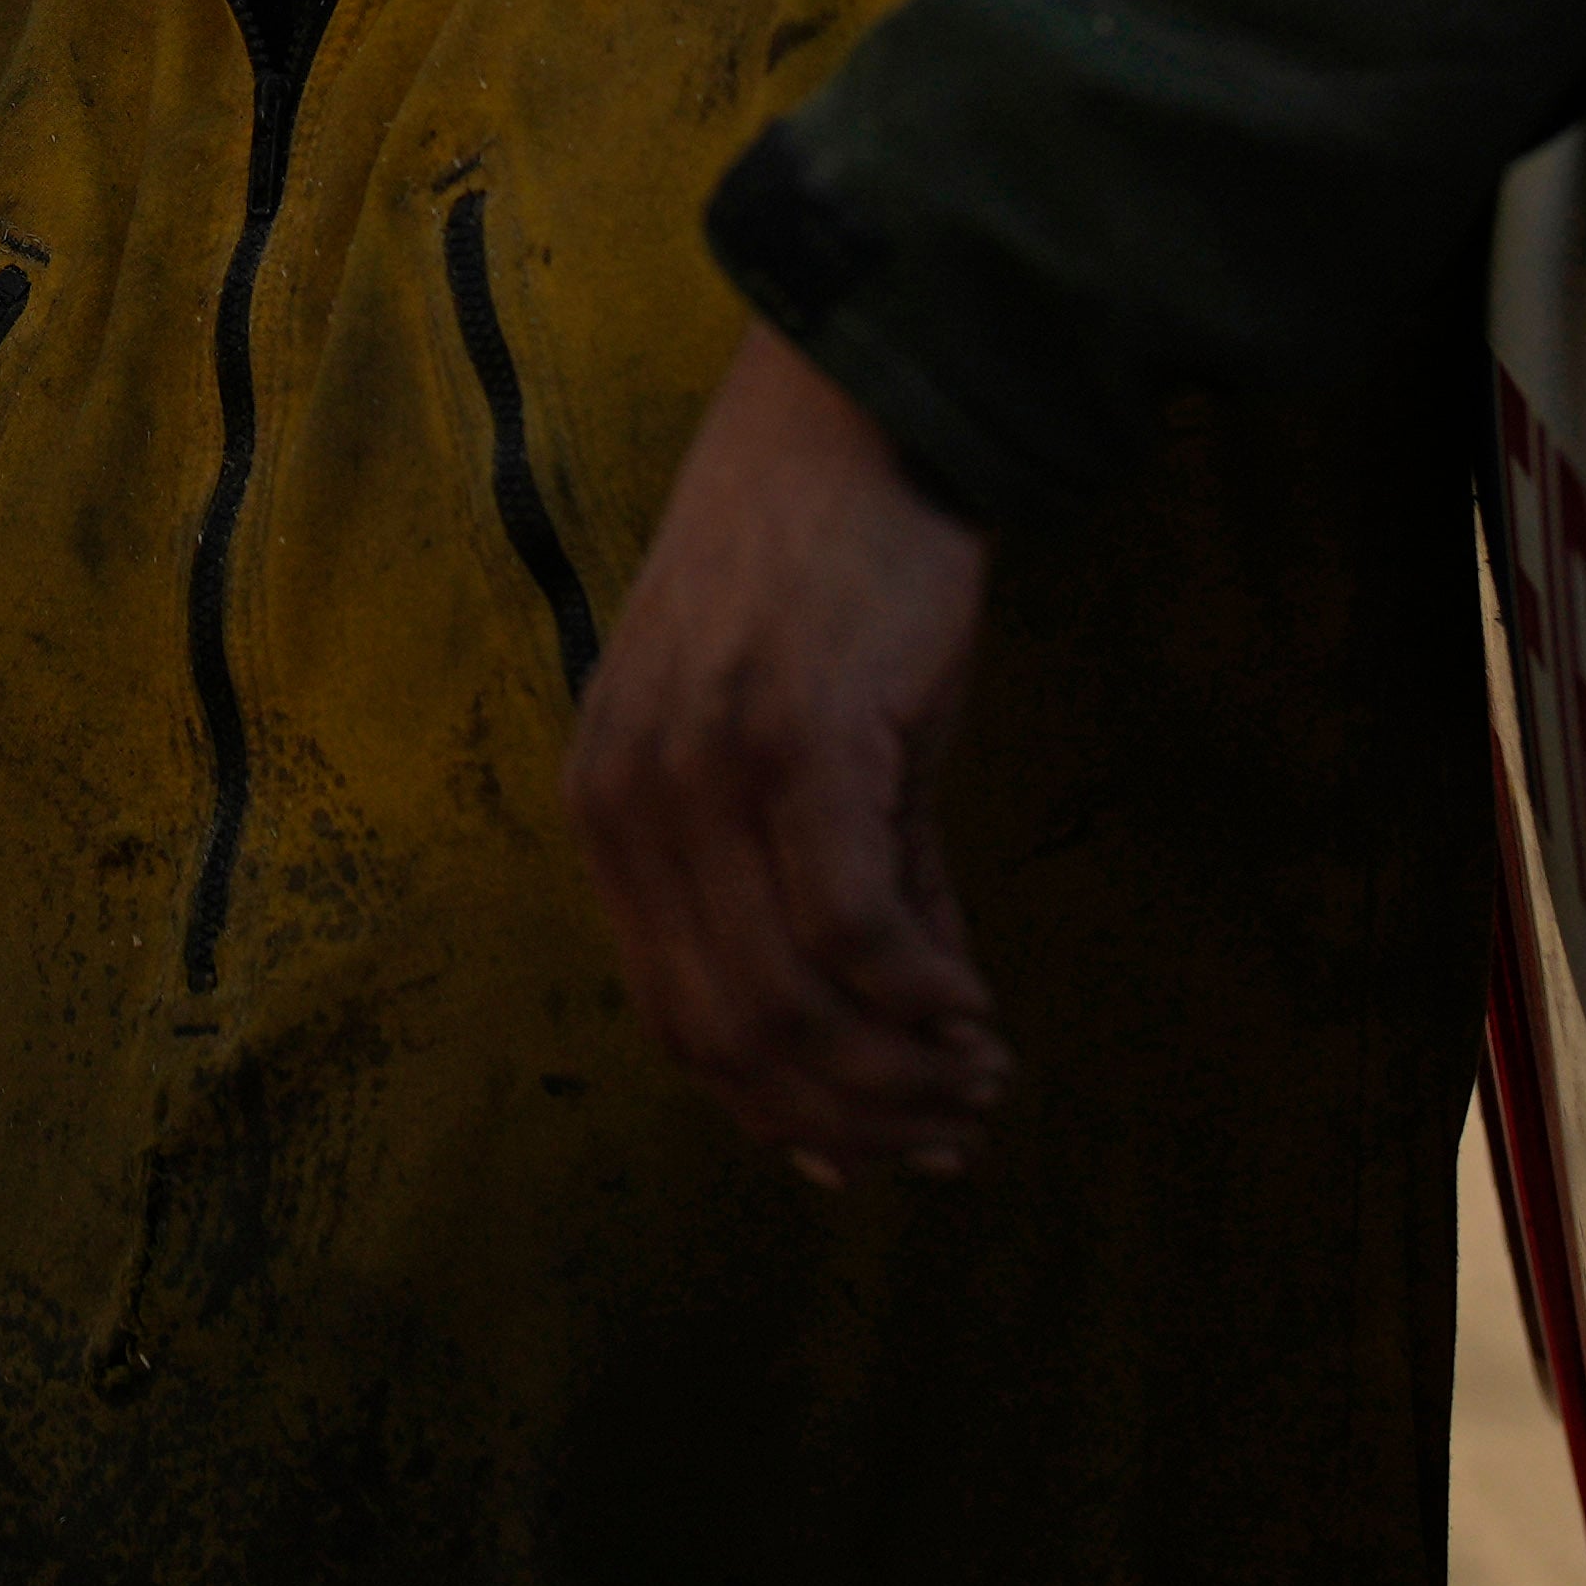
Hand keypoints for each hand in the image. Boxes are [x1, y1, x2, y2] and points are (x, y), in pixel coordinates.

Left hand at [567, 322, 1012, 1176]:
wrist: (860, 423)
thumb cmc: (836, 586)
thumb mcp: (808, 756)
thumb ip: (839, 906)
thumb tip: (909, 1053)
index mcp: (605, 810)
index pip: (672, 1018)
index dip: (776, 1114)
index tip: (870, 1163)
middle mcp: (627, 802)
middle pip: (725, 1035)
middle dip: (847, 1117)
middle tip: (951, 1135)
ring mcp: (701, 773)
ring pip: (787, 1003)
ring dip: (896, 1075)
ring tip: (980, 1084)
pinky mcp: (795, 743)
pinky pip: (853, 928)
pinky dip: (922, 999)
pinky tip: (978, 1016)